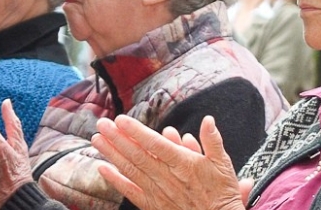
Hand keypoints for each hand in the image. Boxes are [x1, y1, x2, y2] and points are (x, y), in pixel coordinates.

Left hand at [91, 115, 245, 209]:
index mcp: (183, 163)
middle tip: (101, 124)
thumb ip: (212, 140)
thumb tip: (208, 119)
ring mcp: (158, 192)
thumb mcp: (223, 163)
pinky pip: (131, 191)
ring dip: (112, 154)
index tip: (121, 120)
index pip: (155, 144)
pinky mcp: (153, 204)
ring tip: (97, 140)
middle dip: (118, 138)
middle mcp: (167, 177)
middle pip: (137, 154)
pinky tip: (102, 168)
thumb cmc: (221, 192)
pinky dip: (115, 180)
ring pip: (131, 170)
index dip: (136, 132)